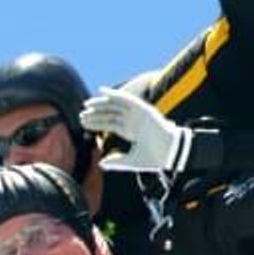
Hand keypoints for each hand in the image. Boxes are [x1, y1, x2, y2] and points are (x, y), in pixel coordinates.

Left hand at [78, 88, 192, 174]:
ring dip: (102, 104)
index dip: (97, 123)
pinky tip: (103, 91)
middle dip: (96, 114)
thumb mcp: (132, 161)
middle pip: (111, 114)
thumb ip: (117, 162)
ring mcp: (139, 114)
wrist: (170, 153)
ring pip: (116, 106)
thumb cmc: (155, 158)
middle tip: (82, 115)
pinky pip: (127, 99)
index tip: (83, 122)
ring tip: (87, 105)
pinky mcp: (143, 109)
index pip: (111, 124)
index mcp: (132, 132)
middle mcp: (134, 121)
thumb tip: (102, 163)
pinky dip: (115, 94)